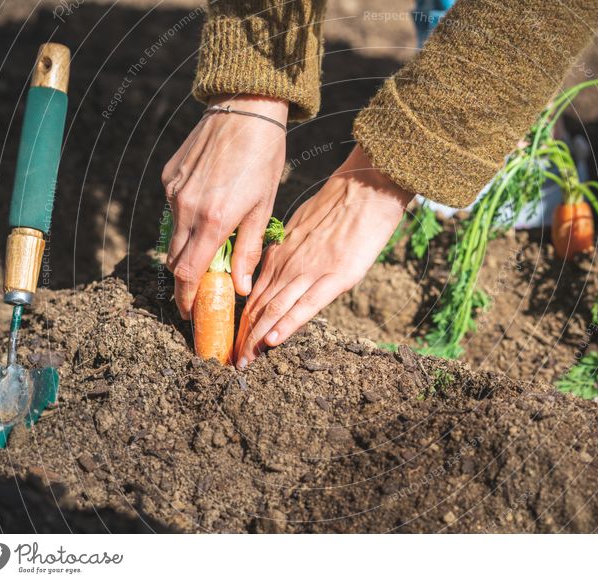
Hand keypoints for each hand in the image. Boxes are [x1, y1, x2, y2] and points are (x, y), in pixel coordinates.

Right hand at [162, 94, 287, 317]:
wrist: (245, 109)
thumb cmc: (263, 158)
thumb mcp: (263, 208)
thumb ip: (250, 251)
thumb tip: (242, 288)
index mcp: (213, 220)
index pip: (188, 273)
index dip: (186, 298)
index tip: (190, 312)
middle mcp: (186, 207)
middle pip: (175, 259)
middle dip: (185, 279)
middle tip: (201, 289)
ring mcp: (174, 190)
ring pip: (174, 234)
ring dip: (187, 248)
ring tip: (210, 248)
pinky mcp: (169, 175)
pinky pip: (174, 208)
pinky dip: (187, 218)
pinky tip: (208, 208)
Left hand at [234, 144, 414, 367]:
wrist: (365, 190)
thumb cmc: (338, 206)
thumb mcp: (302, 227)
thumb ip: (288, 252)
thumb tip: (278, 269)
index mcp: (280, 254)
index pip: (253, 294)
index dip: (242, 321)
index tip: (233, 341)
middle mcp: (289, 264)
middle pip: (258, 306)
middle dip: (243, 336)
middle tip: (232, 360)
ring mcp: (311, 271)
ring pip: (274, 309)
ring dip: (257, 338)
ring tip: (244, 361)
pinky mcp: (336, 276)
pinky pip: (305, 305)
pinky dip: (286, 325)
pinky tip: (273, 342)